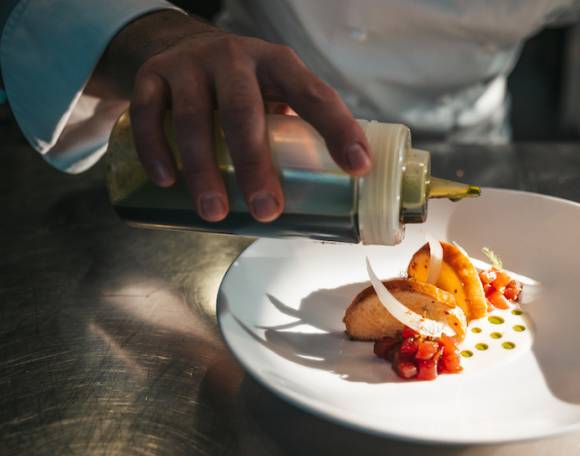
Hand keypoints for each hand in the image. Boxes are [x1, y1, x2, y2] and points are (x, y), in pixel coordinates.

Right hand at [95, 11, 371, 221]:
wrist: (185, 45)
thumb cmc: (245, 88)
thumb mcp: (277, 94)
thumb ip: (298, 135)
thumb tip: (328, 206)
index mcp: (279, 64)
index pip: (314, 95)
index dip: (338, 129)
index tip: (357, 167)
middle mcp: (235, 58)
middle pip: (244, 112)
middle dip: (255, 166)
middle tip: (267, 212)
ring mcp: (190, 64)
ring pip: (194, 118)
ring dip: (203, 170)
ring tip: (216, 214)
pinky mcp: (152, 75)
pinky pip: (148, 113)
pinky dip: (156, 149)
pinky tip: (167, 181)